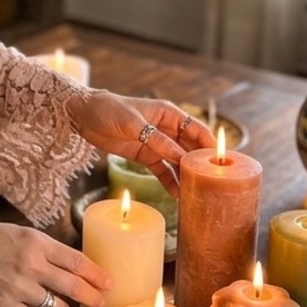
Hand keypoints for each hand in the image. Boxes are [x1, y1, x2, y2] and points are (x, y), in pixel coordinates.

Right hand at [0, 214, 111, 306]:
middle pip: (74, 287)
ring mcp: (18, 287)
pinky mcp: (4, 306)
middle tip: (101, 302)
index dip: (95, 274)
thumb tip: (65, 265)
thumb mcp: (15, 232)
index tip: (107, 281)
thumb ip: (40, 248)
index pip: (76, 260)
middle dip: (92, 297)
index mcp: (34, 241)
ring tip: (53, 303)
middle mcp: (31, 264)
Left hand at [67, 91, 215, 194]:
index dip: (210, 146)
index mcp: (168, 114)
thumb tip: (181, 157)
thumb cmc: (109, 110)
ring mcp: (156, 143)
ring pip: (178, 162)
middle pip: (191, 148)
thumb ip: (156, 140)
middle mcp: (166, 129)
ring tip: (198, 194)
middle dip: (201, 165)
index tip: (223, 164)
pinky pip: (162, 170)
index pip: (197, 130)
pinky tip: (178, 195)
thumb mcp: (133, 124)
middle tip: (214, 185)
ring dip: (187, 176)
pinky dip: (170, 181)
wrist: (83, 116)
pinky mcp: (144, 156)